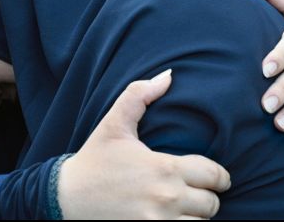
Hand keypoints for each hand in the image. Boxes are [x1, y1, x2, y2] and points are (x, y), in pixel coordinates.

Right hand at [58, 70, 230, 219]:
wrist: (65, 198)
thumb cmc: (93, 160)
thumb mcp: (113, 124)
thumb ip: (139, 95)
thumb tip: (169, 76)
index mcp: (163, 168)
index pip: (214, 175)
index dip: (219, 177)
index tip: (214, 178)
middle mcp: (165, 198)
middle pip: (211, 205)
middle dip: (206, 198)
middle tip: (194, 193)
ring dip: (195, 218)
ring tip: (183, 209)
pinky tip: (172, 220)